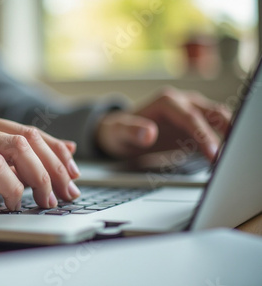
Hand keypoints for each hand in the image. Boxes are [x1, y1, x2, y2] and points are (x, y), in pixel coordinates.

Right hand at [0, 109, 80, 212]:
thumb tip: (33, 170)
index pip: (30, 132)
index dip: (57, 152)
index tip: (72, 173)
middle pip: (30, 138)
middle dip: (57, 167)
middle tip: (69, 192)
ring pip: (17, 147)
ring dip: (41, 176)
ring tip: (48, 199)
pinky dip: (11, 185)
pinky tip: (15, 201)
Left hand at [96, 87, 231, 160]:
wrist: (118, 132)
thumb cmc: (118, 131)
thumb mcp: (118, 132)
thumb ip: (131, 131)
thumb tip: (148, 133)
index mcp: (167, 101)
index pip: (191, 117)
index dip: (203, 135)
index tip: (213, 152)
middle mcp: (183, 103)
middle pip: (213, 114)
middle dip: (226, 132)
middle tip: (230, 157)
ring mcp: (191, 113)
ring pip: (219, 120)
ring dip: (229, 137)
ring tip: (232, 160)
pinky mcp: (194, 127)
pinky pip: (214, 134)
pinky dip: (222, 144)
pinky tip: (224, 161)